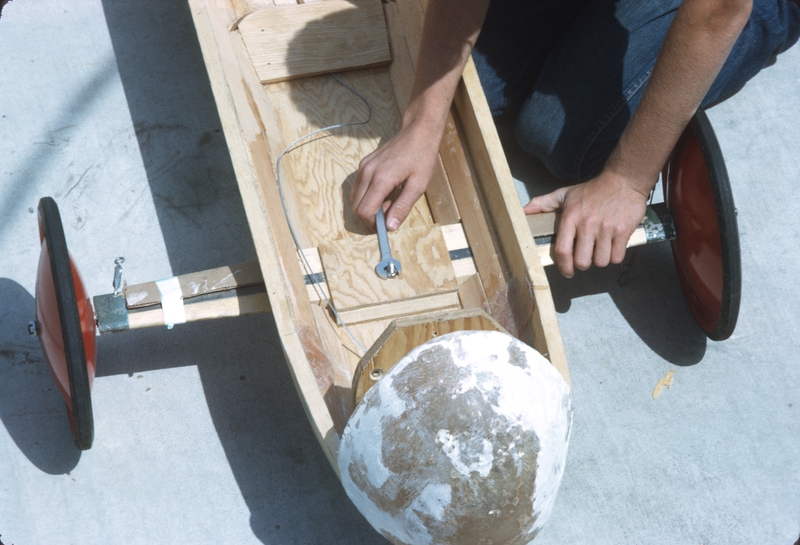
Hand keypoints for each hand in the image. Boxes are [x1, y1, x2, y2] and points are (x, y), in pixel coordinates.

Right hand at [350, 122, 439, 229]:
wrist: (418, 131)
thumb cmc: (422, 157)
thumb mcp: (418, 185)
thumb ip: (402, 207)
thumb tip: (390, 227)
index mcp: (381, 179)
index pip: (364, 211)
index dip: (373, 223)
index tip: (385, 227)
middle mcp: (367, 173)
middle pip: (356, 206)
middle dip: (370, 216)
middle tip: (390, 212)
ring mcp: (364, 167)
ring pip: (355, 197)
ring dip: (369, 205)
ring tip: (389, 201)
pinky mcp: (364, 164)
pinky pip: (359, 186)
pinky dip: (368, 195)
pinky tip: (385, 191)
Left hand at [524, 170, 649, 276]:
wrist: (623, 180)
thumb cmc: (592, 190)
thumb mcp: (565, 194)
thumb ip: (543, 203)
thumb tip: (523, 211)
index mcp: (570, 217)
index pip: (562, 250)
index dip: (563, 266)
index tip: (567, 271)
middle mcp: (587, 224)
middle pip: (582, 261)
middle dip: (583, 264)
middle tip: (585, 258)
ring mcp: (606, 228)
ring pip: (601, 262)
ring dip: (600, 260)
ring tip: (599, 250)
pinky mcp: (623, 231)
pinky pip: (617, 257)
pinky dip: (614, 256)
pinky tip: (612, 247)